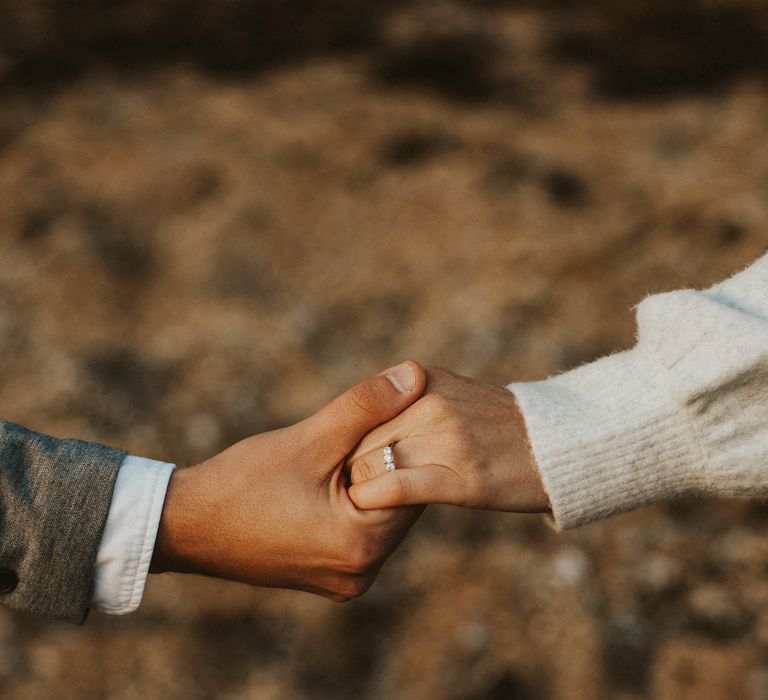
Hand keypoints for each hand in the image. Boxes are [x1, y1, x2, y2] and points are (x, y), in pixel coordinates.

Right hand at [150, 361, 426, 600]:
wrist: (183, 527)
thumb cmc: (242, 482)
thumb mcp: (310, 438)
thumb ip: (366, 405)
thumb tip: (417, 374)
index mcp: (362, 546)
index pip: (415, 484)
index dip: (408, 440)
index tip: (397, 409)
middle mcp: (360, 575)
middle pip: (401, 502)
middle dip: (389, 460)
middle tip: (374, 421)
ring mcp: (344, 581)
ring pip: (380, 514)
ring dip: (371, 479)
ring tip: (347, 446)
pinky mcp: (329, 577)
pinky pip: (358, 530)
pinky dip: (354, 500)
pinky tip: (331, 474)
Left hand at [346, 367, 548, 512]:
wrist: (557, 443)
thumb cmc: (497, 425)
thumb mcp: (449, 392)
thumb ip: (406, 400)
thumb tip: (365, 420)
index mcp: (421, 380)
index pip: (360, 415)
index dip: (346, 448)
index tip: (340, 469)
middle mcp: (428, 402)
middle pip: (360, 441)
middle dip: (348, 471)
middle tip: (340, 493)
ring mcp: (446, 438)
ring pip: (372, 464)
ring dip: (359, 488)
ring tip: (353, 507)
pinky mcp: (461, 477)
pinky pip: (398, 487)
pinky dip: (374, 499)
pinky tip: (366, 508)